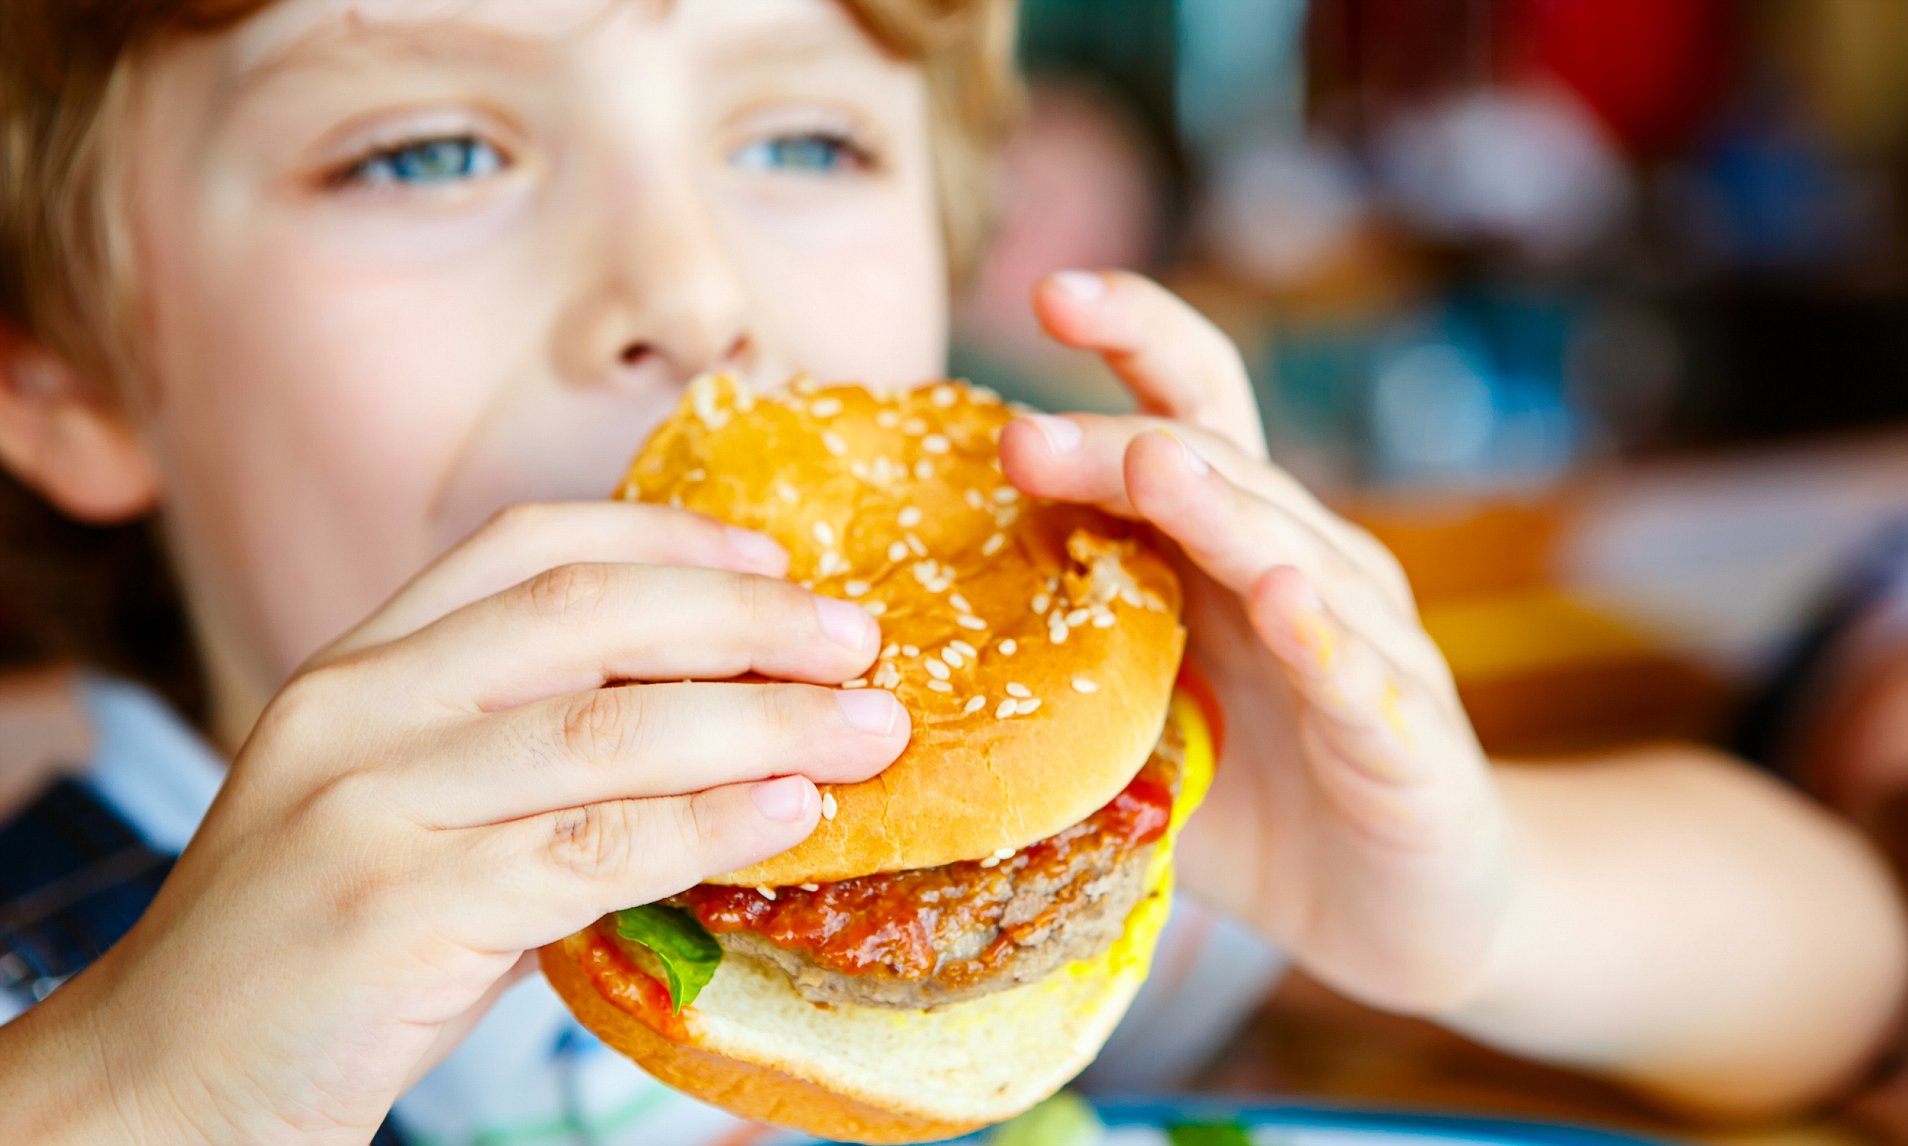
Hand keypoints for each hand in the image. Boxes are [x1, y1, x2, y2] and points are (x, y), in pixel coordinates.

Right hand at [6, 502, 908, 1144]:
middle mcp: (358, 709)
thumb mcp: (412, 818)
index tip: (778, 562)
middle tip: (861, 641)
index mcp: (361, 668)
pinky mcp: (394, 910)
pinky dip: (705, 825)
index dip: (668, 537)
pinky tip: (789, 815)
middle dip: (744, 621)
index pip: (526, 546)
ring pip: (604, 729)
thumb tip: (724, 739)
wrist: (162, 1084)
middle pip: (585, 615)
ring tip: (868, 730)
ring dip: (760, 723)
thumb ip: (532, 767)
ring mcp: (367, 804)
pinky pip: (587, 848)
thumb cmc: (318, 954)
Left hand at [998, 271, 1506, 1015]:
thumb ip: (1066, 661)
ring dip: (1218, 509)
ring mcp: (1367, 647)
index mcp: (1235, 549)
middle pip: (1218, 471)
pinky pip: (1360, 679)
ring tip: (1150, 468)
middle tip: (1021, 437)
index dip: (1135, 338)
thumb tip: (905, 635)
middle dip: (1118, 444)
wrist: (1407, 909)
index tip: (1047, 291)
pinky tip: (1281, 602)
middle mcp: (1308, 570)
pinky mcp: (1407, 738)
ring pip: (1292, 553)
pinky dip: (1323, 638)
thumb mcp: (1141, 720)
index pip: (1189, 411)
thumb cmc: (1259, 798)